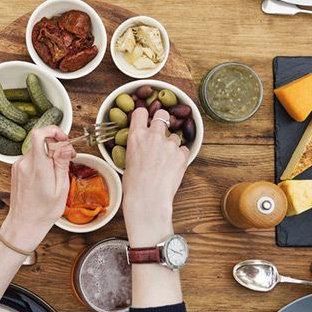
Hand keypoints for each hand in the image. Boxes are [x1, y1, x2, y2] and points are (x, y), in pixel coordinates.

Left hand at [0, 125, 74, 251]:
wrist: (23, 224)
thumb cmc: (43, 211)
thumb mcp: (61, 188)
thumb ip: (61, 164)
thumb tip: (65, 146)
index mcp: (37, 167)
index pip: (39, 134)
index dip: (53, 130)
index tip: (64, 139)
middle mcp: (25, 163)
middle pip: (41, 141)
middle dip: (56, 146)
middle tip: (68, 159)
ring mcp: (18, 166)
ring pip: (37, 150)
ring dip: (49, 155)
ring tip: (56, 173)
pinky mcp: (16, 169)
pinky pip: (31, 158)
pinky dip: (41, 162)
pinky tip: (46, 177)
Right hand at [122, 108, 188, 242]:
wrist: (148, 199)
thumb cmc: (134, 185)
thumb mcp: (128, 160)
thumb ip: (137, 146)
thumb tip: (142, 145)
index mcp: (136, 136)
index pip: (140, 112)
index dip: (144, 114)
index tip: (146, 118)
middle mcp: (153, 136)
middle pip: (162, 114)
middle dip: (163, 120)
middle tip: (162, 130)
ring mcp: (169, 145)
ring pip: (174, 136)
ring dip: (171, 144)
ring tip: (165, 160)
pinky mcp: (181, 155)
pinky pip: (183, 150)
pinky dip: (180, 156)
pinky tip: (173, 167)